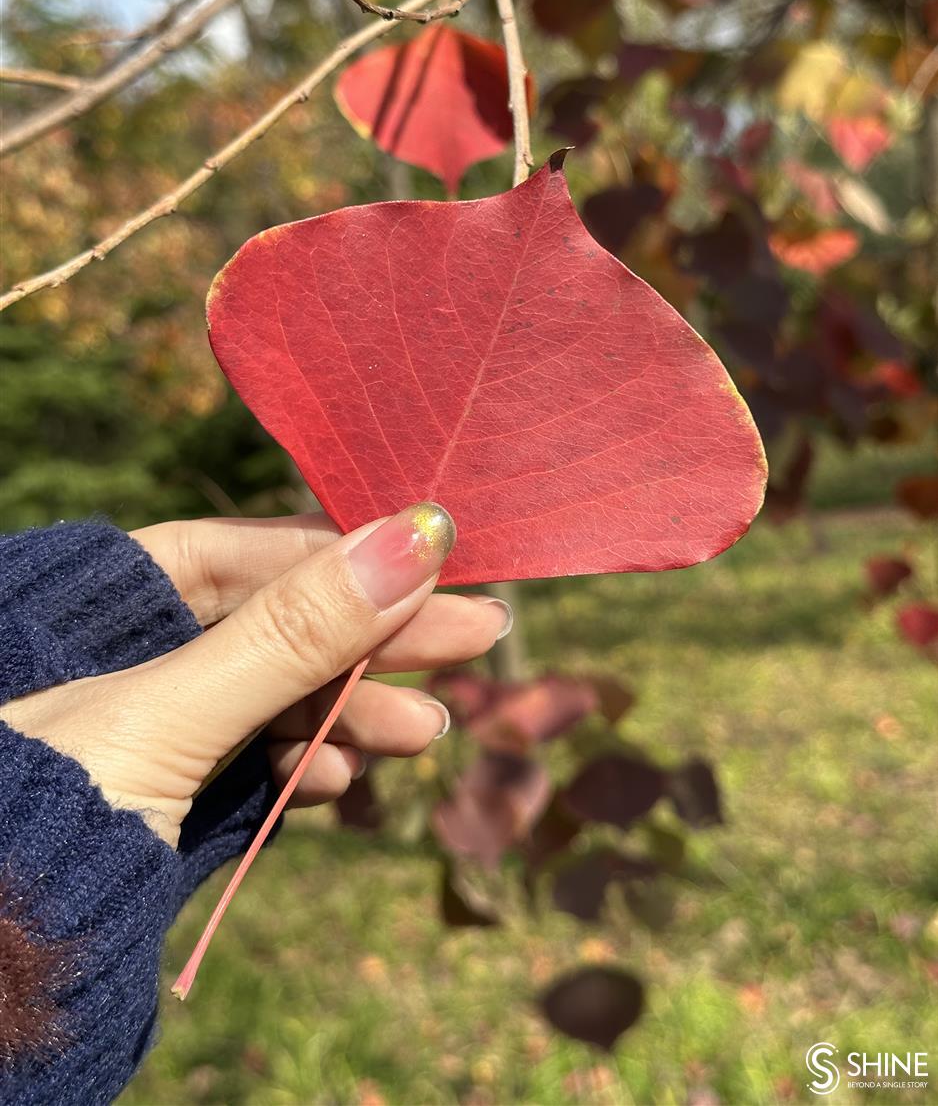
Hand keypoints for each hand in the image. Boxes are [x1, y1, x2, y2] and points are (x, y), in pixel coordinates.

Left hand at [0, 506, 510, 847]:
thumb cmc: (41, 813)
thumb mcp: (171, 715)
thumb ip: (289, 634)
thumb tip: (412, 540)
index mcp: (101, 601)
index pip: (244, 551)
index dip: (343, 552)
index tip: (433, 554)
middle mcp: (132, 650)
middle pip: (279, 621)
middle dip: (375, 636)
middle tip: (478, 635)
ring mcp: (158, 719)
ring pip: (281, 693)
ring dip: (355, 711)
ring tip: (419, 733)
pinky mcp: (177, 785)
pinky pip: (260, 756)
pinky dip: (305, 765)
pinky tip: (336, 780)